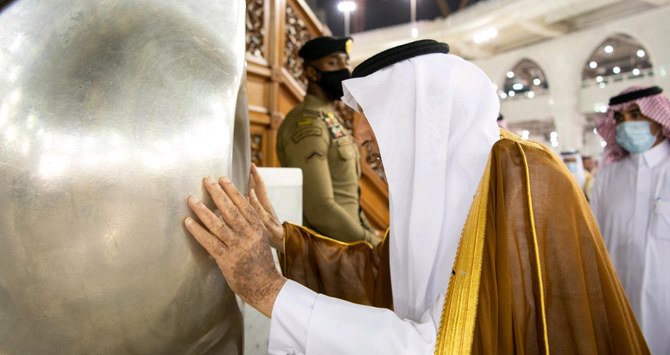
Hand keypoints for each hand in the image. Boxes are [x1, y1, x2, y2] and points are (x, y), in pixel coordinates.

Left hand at [185, 176, 285, 317]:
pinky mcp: (227, 260)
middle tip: (206, 180)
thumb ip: (252, 223)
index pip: (243, 204)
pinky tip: (188, 222)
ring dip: (203, 210)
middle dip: (217, 193)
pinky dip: (198, 231)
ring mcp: (237, 247)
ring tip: (191, 199)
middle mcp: (248, 235)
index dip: (232, 190)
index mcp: (257, 228)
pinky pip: (209, 242)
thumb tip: (242, 205)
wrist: (265, 285)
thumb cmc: (261, 262)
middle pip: (230, 210)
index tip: (222, 178)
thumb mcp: (261, 238)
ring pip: (218, 224)